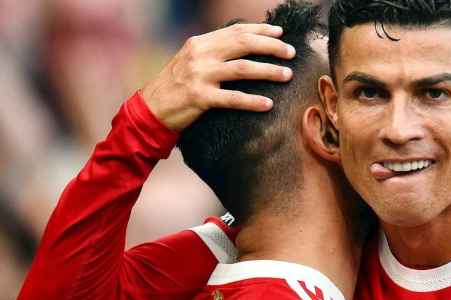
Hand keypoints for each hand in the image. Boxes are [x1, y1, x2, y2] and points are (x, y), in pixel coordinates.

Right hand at [141, 23, 294, 131]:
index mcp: (200, 43)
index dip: (261, 30)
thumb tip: (245, 46)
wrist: (150, 108)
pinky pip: (232, 98)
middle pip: (243, 45)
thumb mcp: (191, 60)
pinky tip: (268, 104)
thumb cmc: (175, 86)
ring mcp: (200, 76)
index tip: (280, 34)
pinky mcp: (200, 98)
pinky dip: (252, 101)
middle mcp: (200, 55)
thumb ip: (214, 52)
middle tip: (291, 53)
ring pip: (242, 69)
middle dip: (271, 47)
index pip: (236, 31)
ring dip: (269, 71)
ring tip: (288, 74)